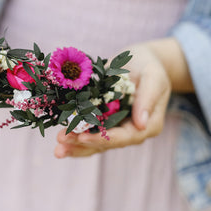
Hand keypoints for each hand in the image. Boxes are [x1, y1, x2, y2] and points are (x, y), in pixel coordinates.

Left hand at [54, 42, 172, 157]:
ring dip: (75, 146)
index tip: (83, 137)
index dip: (103, 138)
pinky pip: (89, 130)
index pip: (124, 137)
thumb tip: (141, 124)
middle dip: (83, 144)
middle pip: (106, 143)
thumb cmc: (150, 67)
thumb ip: (148, 98)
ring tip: (57, 150)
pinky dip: (74, 134)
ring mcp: (116, 126)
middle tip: (62, 142)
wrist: (142, 60)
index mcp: (147, 125)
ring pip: (95, 141)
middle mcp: (130, 130)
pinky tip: (60, 139)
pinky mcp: (103, 118)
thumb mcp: (153, 77)